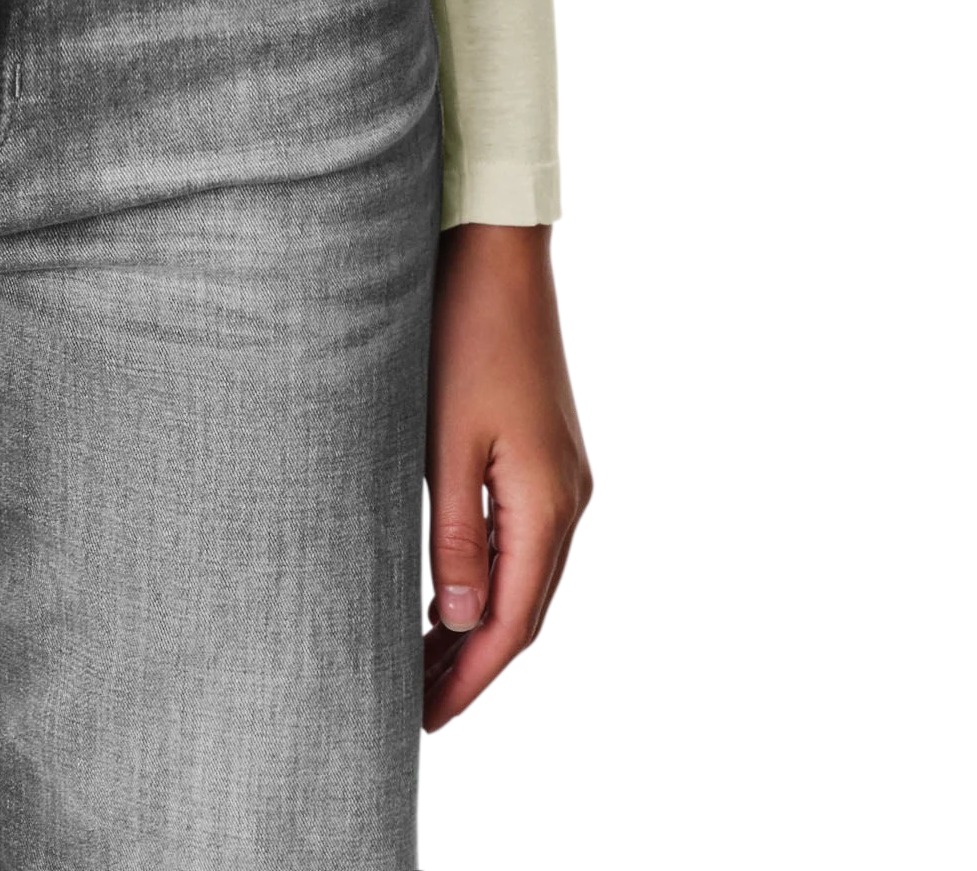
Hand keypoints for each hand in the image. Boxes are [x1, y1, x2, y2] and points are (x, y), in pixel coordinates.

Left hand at [422, 222, 594, 741]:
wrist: (497, 251)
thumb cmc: (464, 335)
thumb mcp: (446, 439)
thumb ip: (455, 533)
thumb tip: (462, 622)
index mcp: (548, 507)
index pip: (509, 626)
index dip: (465, 683)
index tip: (416, 726)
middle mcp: (567, 502)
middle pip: (522, 613)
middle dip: (468, 667)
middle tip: (409, 711)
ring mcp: (560, 477)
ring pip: (521, 578)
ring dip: (474, 624)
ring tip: (413, 661)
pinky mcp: (543, 454)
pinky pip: (518, 540)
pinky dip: (481, 576)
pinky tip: (439, 584)